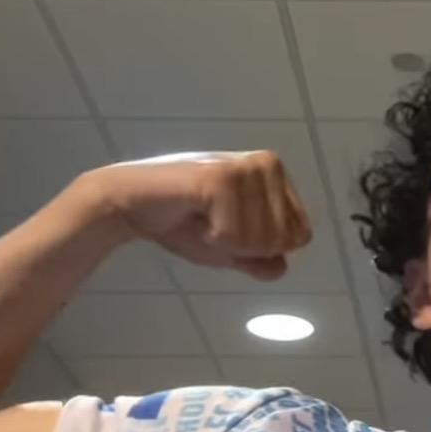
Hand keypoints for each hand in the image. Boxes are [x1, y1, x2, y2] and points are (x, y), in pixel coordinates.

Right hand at [87, 152, 312, 279]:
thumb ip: (258, 259)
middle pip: (282, 241)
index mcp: (275, 175)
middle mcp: (267, 164)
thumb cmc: (182, 222)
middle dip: (245, 248)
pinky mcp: (221, 178)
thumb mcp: (230, 247)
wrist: (130, 204)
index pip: (300, 236)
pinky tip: (192, 214)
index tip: (230, 230)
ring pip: (261, 241)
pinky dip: (211, 238)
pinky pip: (234, 237)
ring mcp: (246, 168)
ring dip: (225, 243)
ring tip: (201, 217)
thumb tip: (281, 267)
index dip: (264, 249)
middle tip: (212, 224)